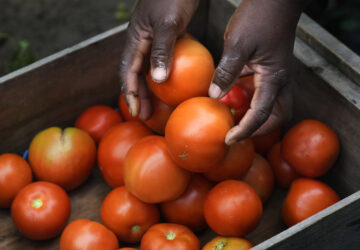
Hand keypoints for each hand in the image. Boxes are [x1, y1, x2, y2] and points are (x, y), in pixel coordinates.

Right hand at [119, 0, 198, 119]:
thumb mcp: (167, 24)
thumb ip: (161, 50)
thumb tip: (158, 81)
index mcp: (135, 39)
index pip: (127, 71)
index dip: (130, 93)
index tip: (136, 112)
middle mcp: (142, 42)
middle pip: (136, 74)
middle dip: (138, 95)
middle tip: (145, 115)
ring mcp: (154, 40)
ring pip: (149, 69)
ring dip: (152, 88)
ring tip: (157, 105)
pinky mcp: (168, 37)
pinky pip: (164, 60)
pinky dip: (166, 74)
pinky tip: (175, 84)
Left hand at [208, 0, 308, 144]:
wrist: (275, 0)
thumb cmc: (258, 18)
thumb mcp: (237, 44)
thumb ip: (227, 72)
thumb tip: (215, 96)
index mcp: (274, 78)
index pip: (262, 114)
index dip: (245, 130)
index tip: (228, 139)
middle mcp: (280, 81)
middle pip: (278, 116)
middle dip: (260, 129)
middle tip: (237, 133)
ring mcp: (279, 75)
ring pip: (275, 106)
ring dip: (259, 118)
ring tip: (237, 122)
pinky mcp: (272, 69)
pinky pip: (266, 93)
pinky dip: (254, 102)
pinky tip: (236, 100)